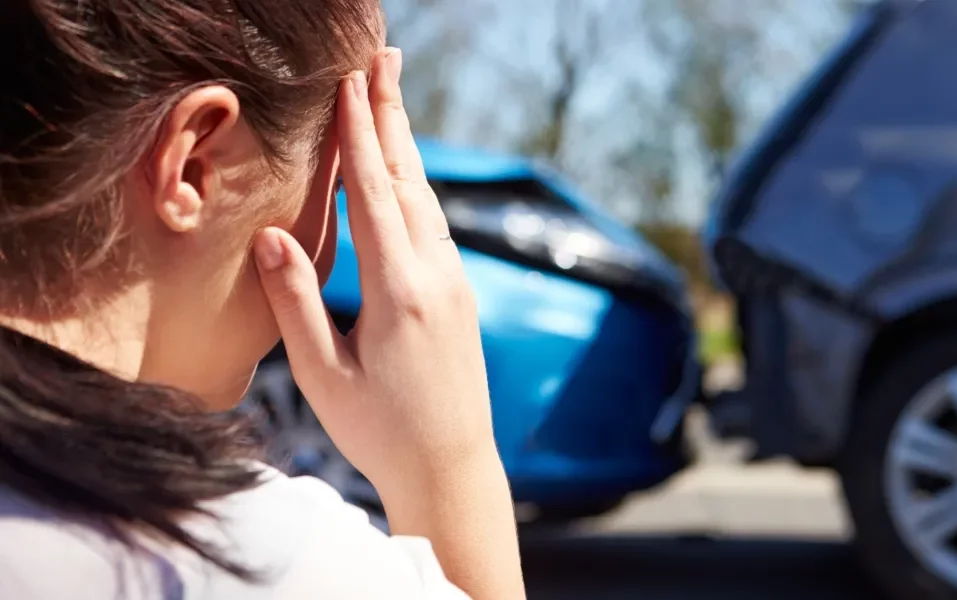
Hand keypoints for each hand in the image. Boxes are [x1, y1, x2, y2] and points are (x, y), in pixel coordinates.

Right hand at [252, 48, 495, 495]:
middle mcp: (436, 277)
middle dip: (391, 115)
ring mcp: (456, 284)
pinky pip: (436, 226)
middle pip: (409, 180)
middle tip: (384, 57)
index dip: (358, 134)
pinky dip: (415, 187)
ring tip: (390, 97)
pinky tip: (405, 174)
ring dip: (405, 145)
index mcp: (398, 292)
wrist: (452, 468)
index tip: (349, 81)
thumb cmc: (380, 432)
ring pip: (427, 200)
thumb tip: (271, 234)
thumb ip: (296, 301)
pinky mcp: (460, 295)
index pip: (374, 195)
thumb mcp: (322, 375)